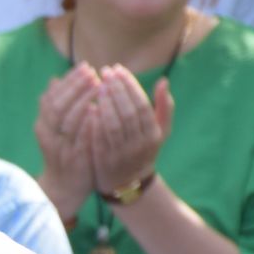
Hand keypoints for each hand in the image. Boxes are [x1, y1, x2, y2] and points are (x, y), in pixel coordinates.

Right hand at [33, 63, 100, 220]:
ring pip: (69, 120)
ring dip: (84, 101)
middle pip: (59, 106)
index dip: (69, 81)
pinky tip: (100, 110)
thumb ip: (55, 105)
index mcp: (43, 125)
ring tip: (100, 86)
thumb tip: (54, 80)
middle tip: (93, 73)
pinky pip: (82, 138)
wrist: (64, 187)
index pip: (52, 97)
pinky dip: (89, 123)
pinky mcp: (76, 159)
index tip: (85, 67)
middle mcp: (49, 135)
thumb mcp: (56, 129)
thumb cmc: (65, 152)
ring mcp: (61, 148)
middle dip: (76, 88)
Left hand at [89, 66, 172, 195]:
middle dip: (116, 90)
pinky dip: (94, 122)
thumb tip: (164, 81)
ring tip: (97, 85)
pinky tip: (89, 106)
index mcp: (153, 134)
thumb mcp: (159, 131)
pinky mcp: (104, 160)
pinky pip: (99, 138)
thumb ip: (164, 107)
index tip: (118, 69)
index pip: (142, 104)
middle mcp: (139, 144)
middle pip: (128, 112)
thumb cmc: (143, 151)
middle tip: (105, 72)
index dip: (130, 86)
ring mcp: (121, 153)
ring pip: (113, 124)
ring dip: (105, 102)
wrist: (128, 184)